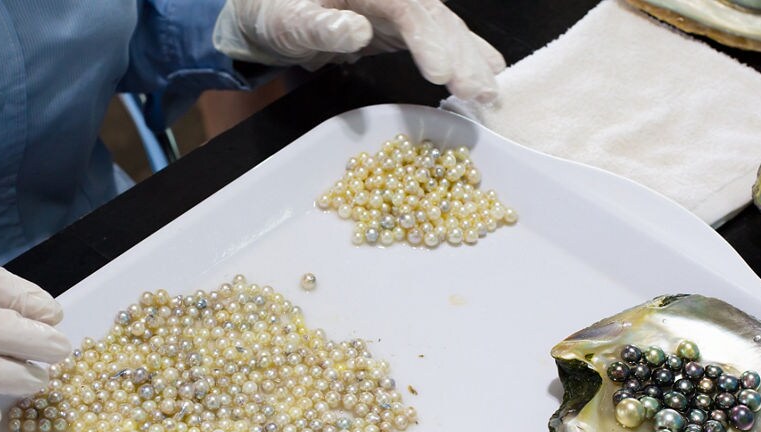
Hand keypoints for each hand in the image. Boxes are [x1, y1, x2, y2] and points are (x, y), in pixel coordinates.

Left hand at [213, 0, 504, 102]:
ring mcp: (401, 7)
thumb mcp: (288, 19)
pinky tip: (487, 78)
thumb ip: (320, 25)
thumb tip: (356, 31)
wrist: (269, 9)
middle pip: (436, 18)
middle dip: (461, 55)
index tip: (441, 73)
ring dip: (470, 61)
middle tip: (480, 92)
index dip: (428, 39)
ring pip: (445, 28)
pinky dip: (464, 58)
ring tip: (491, 93)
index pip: (407, 7)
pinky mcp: (404, 26)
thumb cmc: (274, 12)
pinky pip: (440, 39)